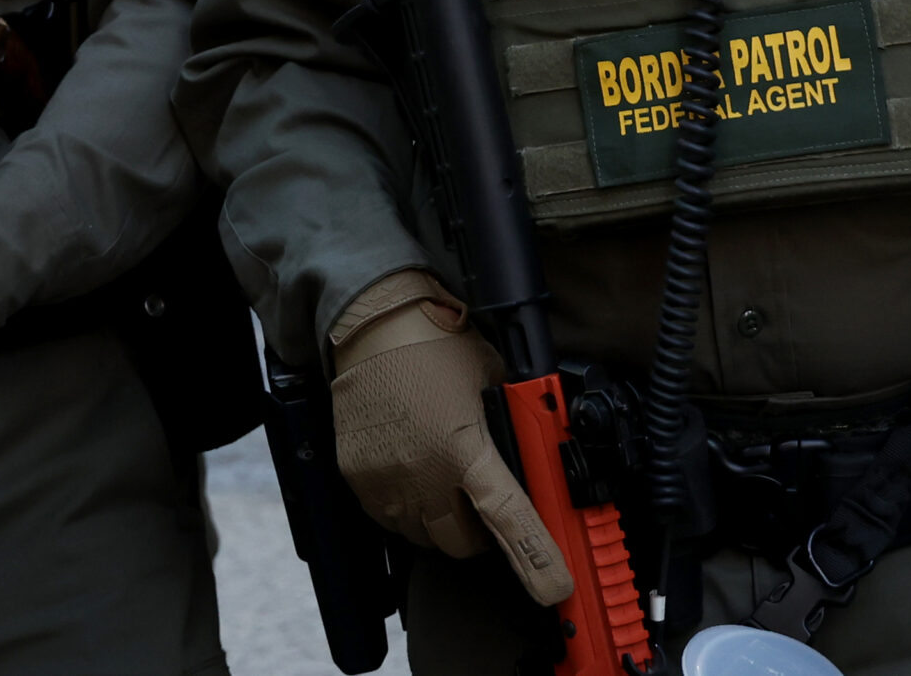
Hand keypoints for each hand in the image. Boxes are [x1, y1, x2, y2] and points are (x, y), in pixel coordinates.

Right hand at [329, 271, 572, 606]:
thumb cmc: (434, 345)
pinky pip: (387, 517)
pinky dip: (404, 507)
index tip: (554, 586)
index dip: (537, 562)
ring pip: (423, 535)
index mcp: (465, 449)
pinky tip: (409, 472)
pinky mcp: (356, 476)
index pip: (509, 520)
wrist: (371, 325)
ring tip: (438, 479)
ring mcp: (385, 478)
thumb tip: (535, 461)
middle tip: (480, 502)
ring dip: (439, 520)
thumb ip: (513, 428)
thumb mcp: (493, 383)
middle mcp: (423, 472)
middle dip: (479, 533)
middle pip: (462, 544)